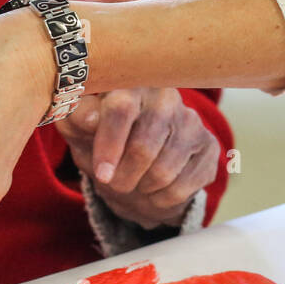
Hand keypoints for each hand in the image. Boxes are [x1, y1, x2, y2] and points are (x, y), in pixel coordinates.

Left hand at [55, 89, 219, 228]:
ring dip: (141, 188)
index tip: (102, 174)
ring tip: (134, 182)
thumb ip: (76, 117)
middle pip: (144, 148)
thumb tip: (90, 118)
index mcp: (130, 84)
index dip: (110, 146)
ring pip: (163, 172)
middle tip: (114, 183)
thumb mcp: (76, 125)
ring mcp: (191, 121)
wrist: (131, 154)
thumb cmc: (98, 134)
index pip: (121, 110)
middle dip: (122, 177)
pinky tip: (154, 188)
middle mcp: (166, 97)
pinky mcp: (208, 146)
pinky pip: (183, 186)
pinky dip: (161, 199)